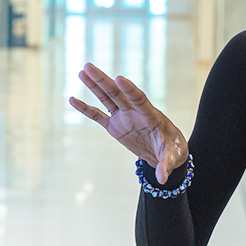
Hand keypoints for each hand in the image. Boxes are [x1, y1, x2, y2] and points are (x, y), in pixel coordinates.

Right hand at [68, 62, 187, 183]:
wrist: (165, 152)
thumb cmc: (172, 149)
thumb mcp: (172, 156)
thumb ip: (165, 165)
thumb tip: (162, 179)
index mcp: (150, 115)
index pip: (139, 99)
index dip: (130, 90)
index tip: (119, 79)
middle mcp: (135, 112)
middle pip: (117, 93)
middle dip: (103, 80)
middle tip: (89, 66)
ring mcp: (124, 117)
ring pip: (107, 99)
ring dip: (94, 86)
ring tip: (82, 72)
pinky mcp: (115, 127)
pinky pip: (98, 116)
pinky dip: (86, 109)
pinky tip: (73, 99)